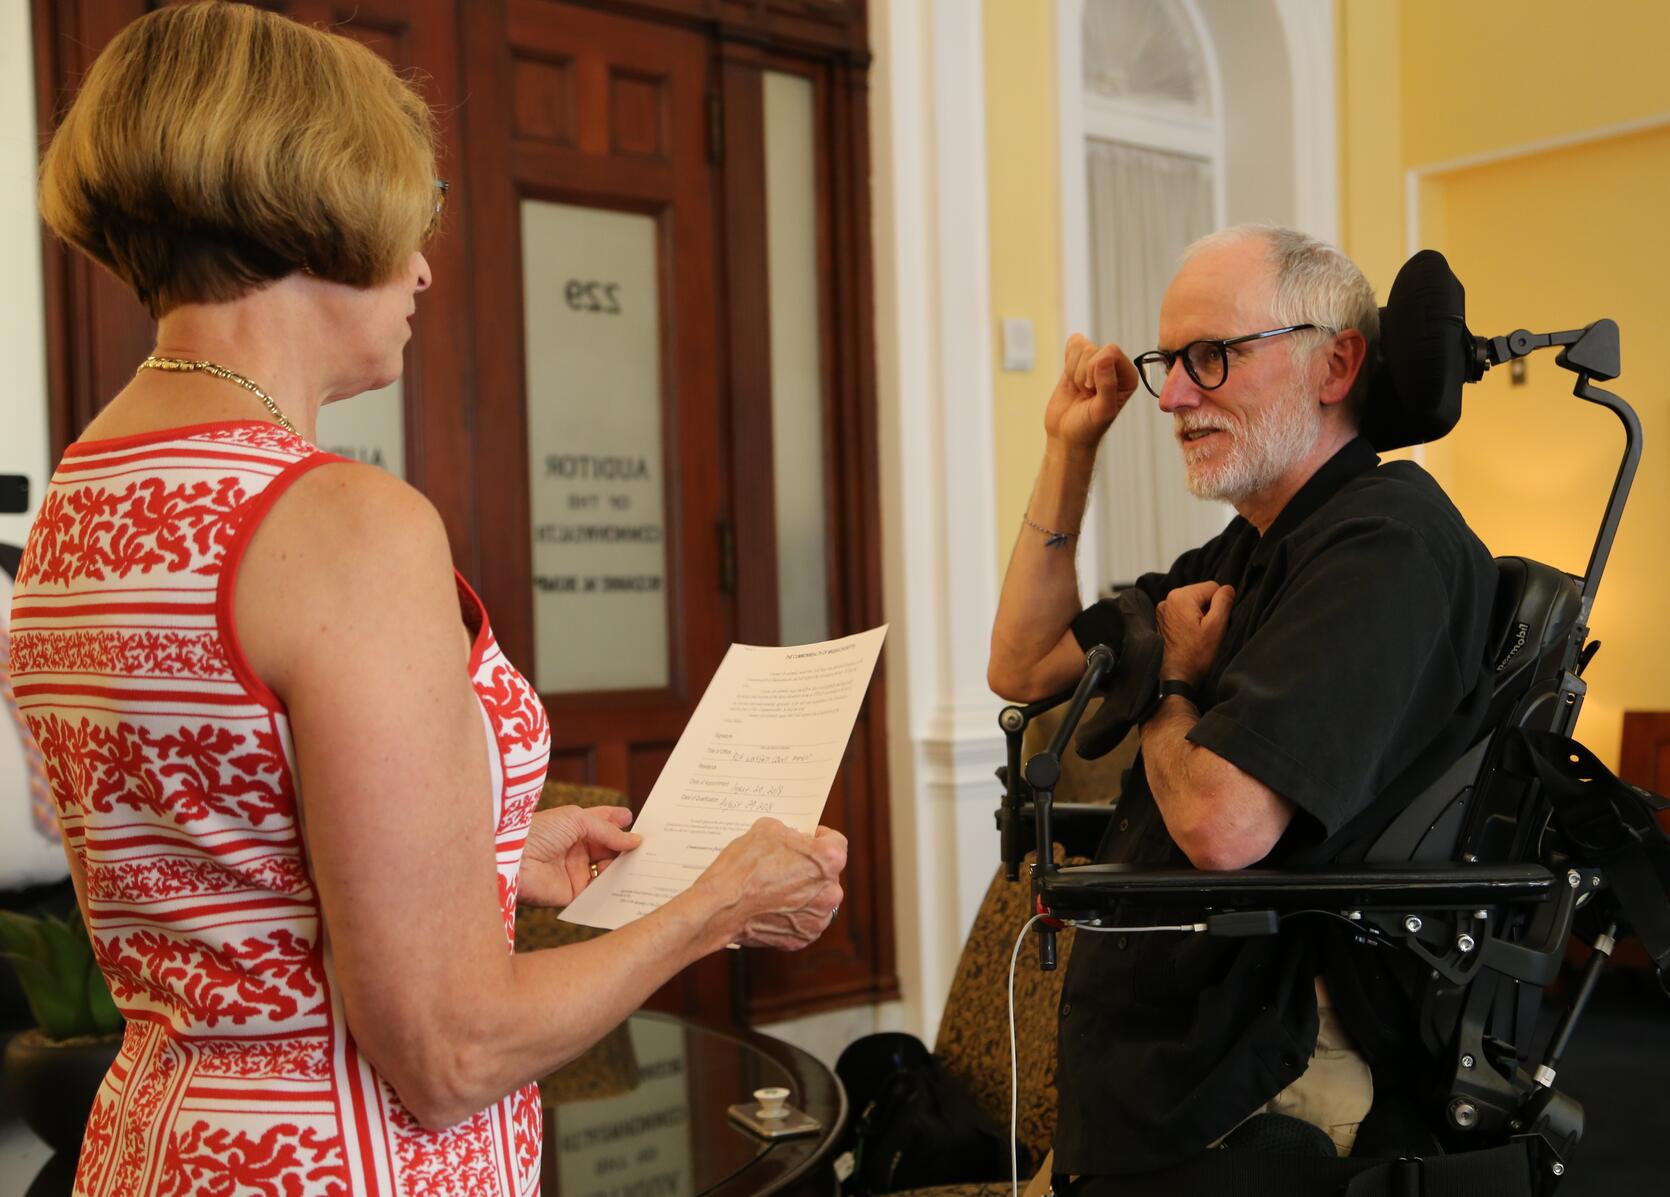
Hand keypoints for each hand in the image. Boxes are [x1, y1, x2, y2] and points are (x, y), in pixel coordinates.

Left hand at [517, 805, 641, 906]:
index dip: (620, 823)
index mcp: (574, 827)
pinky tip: (630, 882)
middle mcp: (576, 849)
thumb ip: (608, 831)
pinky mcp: (574, 893)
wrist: (514, 861)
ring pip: (607, 870)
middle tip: (650, 847)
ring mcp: (576, 871)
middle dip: (626, 847)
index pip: (602, 823)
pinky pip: (599, 891)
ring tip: (645, 864)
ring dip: (623, 867)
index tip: (640, 824)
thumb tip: (635, 840)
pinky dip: (614, 888)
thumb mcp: (577, 820)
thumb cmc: (539, 832)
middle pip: (608, 848)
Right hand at [693, 819, 846, 950]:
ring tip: (774, 888)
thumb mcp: (765, 829)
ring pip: (816, 899)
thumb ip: (787, 832)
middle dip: (808, 868)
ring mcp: (818, 919)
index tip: (807, 839)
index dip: (819, 837)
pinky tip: (771, 907)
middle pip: (826, 873)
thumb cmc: (742, 868)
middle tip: (784, 864)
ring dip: (802, 894)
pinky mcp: (802, 938)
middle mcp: (831, 892)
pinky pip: (802, 921)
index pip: (835, 842)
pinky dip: (790, 916)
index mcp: (829, 860)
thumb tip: (790, 839)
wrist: (719, 908)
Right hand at [1044, 334, 1138, 447]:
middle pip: (1092, 349)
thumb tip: (1103, 357)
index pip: (1111, 351)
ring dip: (1073, 373)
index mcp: (1128, 376)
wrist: (1066, 435)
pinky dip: (1067, 363)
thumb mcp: (1102, 411)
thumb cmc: (1088, 427)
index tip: (1092, 391)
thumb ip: (1107, 384)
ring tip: (1080, 391)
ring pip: (1080, 347)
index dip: (1095, 370)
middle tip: (1085, 395)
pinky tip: (1072, 381)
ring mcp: (1095, 362)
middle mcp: (1115, 366)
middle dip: (1082, 374)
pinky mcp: (1078, 361)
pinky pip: (1072, 345)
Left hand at [1155, 580, 1234, 686]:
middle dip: (1209, 609)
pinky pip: (1183, 613)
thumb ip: (1223, 602)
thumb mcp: (1216, 626)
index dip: (1220, 604)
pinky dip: (1190, 621)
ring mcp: (1162, 610)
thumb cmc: (1195, 655)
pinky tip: (1190, 637)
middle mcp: (1168, 599)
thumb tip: (1228, 588)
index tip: (1216, 623)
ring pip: (1193, 604)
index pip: (1213, 587)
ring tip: (1199, 635)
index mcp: (1180, 596)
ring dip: (1200, 616)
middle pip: (1201, 594)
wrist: (1175, 677)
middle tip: (1208, 631)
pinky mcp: (1161, 621)